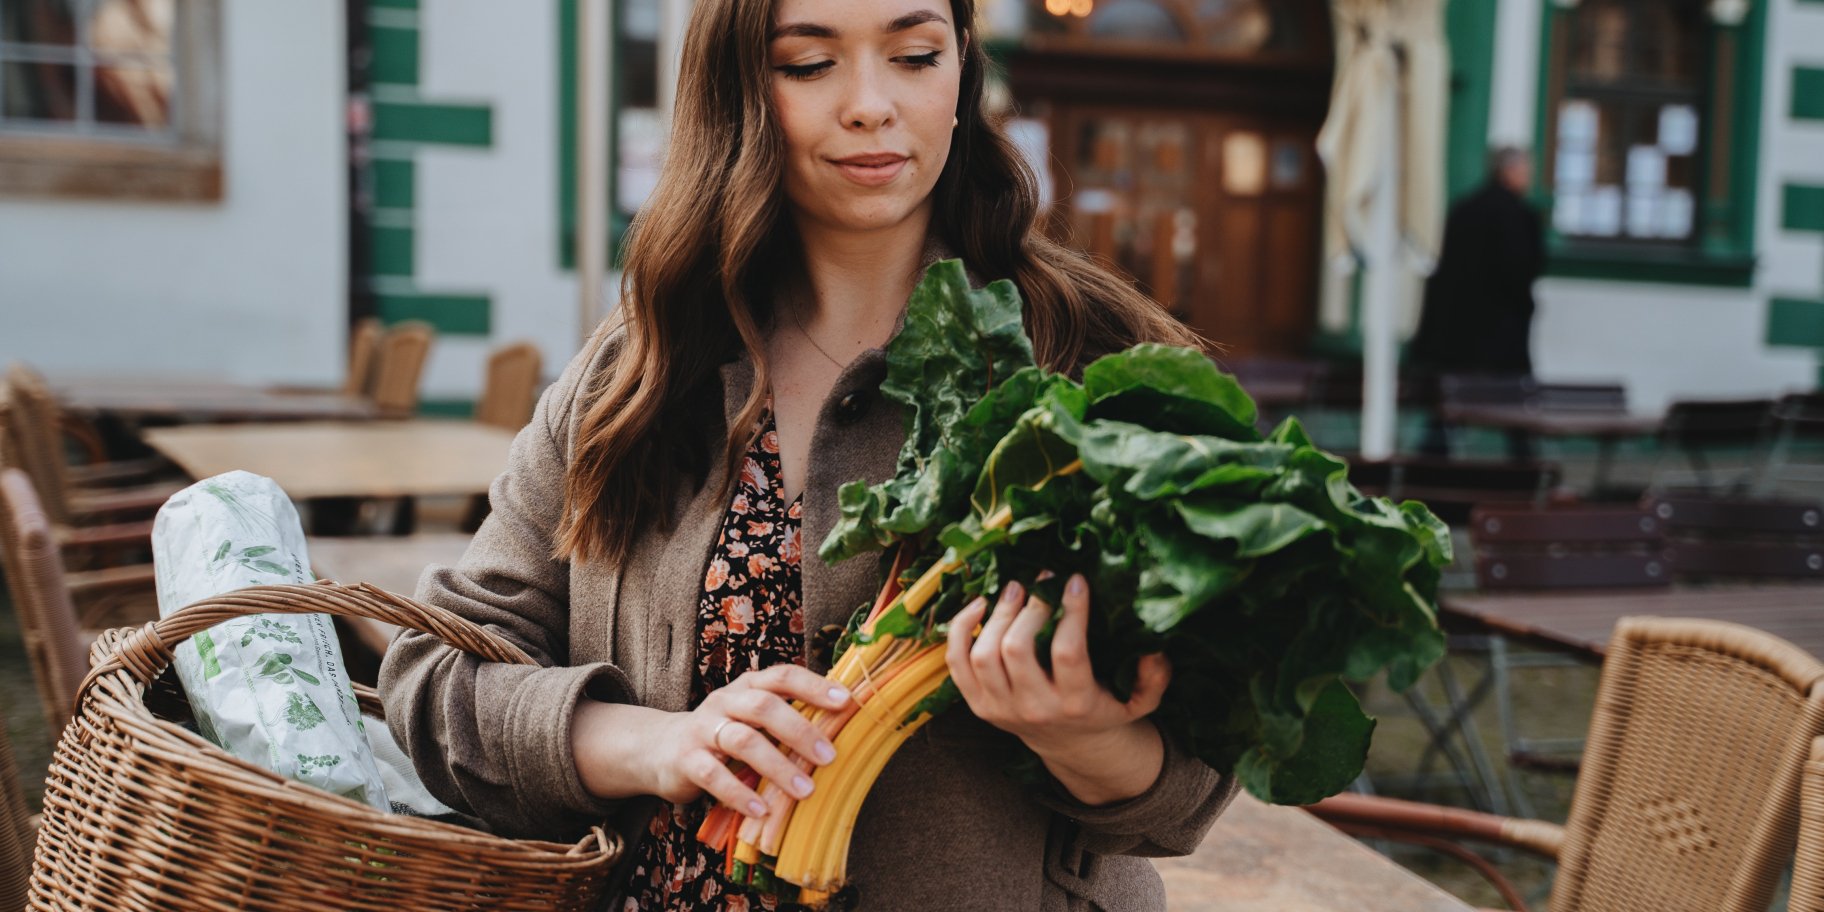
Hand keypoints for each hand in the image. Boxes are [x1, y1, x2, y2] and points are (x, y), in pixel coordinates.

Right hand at [647, 665, 849, 817]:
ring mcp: (703, 728)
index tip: (846, 702)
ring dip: (777, 766)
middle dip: (800, 731)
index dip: (814, 686)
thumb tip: (842, 731)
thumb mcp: (751, 719)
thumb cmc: (722, 733)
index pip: (783, 676)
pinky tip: (762, 809)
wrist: (661, 748)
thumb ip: (786, 720)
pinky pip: (714, 774)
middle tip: (829, 757)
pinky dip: (739, 793)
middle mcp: (725, 701)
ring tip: (805, 791)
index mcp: (748, 687)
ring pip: (742, 740)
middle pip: (764, 706)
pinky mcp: (686, 759)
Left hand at [945, 573, 1169, 756]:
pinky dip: (960, 630)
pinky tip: (979, 604)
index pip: (1066, 653)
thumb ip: (1154, 678)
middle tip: (1040, 579)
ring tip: (1015, 588)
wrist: (1070, 744)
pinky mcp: (978, 705)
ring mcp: (1000, 709)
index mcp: (1075, 704)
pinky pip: (956, 664)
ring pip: (983, 654)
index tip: (1075, 580)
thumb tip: (1154, 648)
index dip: (1071, 612)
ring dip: (997, 614)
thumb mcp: (1140, 701)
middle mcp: (1034, 709)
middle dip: (1028, 607)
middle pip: (1016, 650)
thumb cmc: (1106, 708)